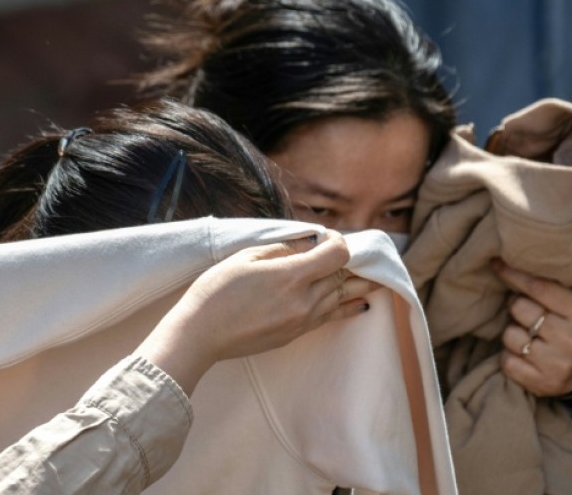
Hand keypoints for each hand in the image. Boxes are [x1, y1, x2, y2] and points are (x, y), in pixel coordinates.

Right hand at [137, 231, 379, 393]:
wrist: (200, 335)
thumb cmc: (216, 291)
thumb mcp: (246, 257)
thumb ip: (284, 248)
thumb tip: (310, 242)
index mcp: (292, 276)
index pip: (337, 254)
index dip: (337, 241)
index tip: (326, 237)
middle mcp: (304, 300)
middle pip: (341, 276)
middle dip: (345, 261)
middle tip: (340, 253)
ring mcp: (302, 320)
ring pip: (340, 298)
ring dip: (354, 284)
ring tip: (371, 277)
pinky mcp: (296, 334)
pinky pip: (330, 317)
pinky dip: (347, 307)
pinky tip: (361, 303)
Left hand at [491, 259, 571, 396]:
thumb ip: (556, 284)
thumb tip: (518, 261)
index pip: (538, 288)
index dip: (514, 275)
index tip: (497, 263)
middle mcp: (571, 340)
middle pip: (519, 309)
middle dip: (518, 307)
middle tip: (528, 311)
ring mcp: (556, 364)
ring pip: (509, 336)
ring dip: (514, 333)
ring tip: (530, 335)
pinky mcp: (541, 384)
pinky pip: (507, 361)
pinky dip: (511, 356)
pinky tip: (526, 354)